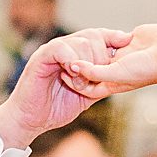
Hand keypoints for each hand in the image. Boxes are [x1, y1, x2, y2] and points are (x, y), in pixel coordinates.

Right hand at [0, 29, 129, 149]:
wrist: (30, 121)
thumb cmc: (54, 109)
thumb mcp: (85, 96)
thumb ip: (98, 82)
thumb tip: (119, 77)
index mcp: (74, 54)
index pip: (97, 36)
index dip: (112, 37)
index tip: (127, 40)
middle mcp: (64, 48)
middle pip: (92, 36)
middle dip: (101, 56)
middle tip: (97, 77)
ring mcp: (52, 51)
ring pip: (80, 41)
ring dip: (87, 62)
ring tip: (81, 82)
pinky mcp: (41, 58)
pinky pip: (61, 49)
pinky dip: (71, 59)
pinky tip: (73, 73)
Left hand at [52, 22, 156, 102]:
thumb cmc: (146, 69)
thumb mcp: (116, 73)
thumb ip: (94, 71)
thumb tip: (74, 67)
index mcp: (112, 84)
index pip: (87, 85)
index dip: (73, 79)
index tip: (61, 69)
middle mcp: (114, 72)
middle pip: (90, 69)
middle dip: (78, 63)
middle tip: (61, 54)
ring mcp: (120, 57)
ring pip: (98, 53)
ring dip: (88, 48)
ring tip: (72, 41)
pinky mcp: (125, 42)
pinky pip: (108, 40)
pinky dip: (100, 37)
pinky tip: (89, 32)